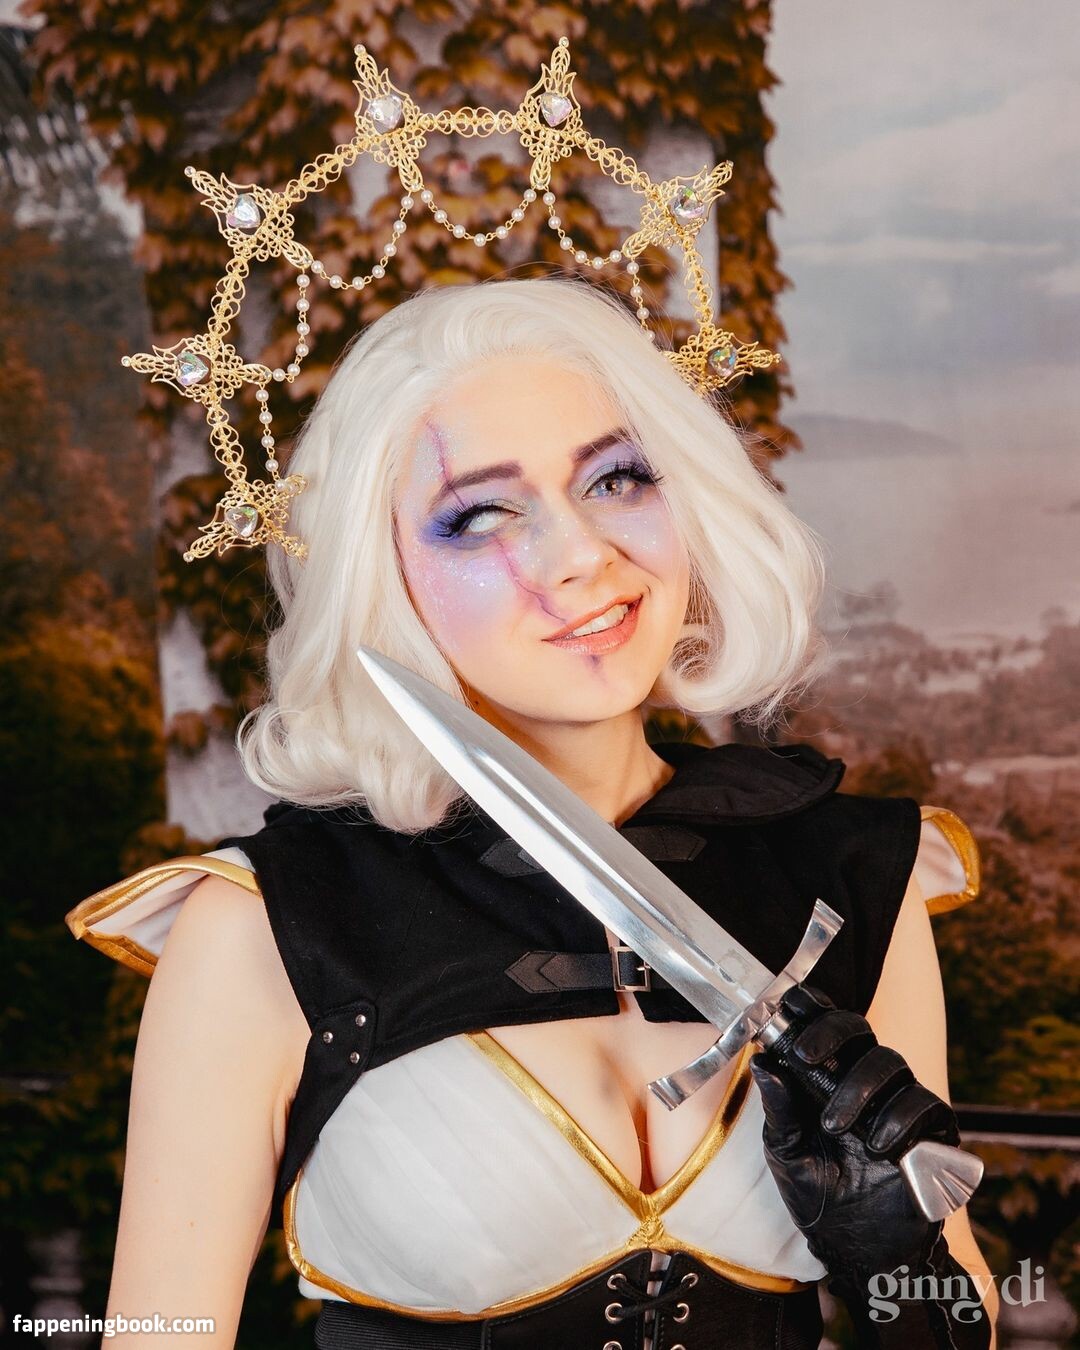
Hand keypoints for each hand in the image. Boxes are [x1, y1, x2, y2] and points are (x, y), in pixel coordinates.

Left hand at [748, 983, 958, 1279]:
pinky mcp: (932, 1131)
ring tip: (838, 1127)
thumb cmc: (816, 1194)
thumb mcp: (786, 1150)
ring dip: (860, 1088)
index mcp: (825, 1077)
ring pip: (890, 1062)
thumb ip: (779, 1108)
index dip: (811, 1008)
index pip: (824, 1025)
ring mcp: (898, 1102)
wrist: (857, 1250)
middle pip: (858, 1029)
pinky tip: (879, 1145)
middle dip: (832, 1034)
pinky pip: (925, 1103)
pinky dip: (900, 1118)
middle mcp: (863, 1080)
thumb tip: (762, 1061)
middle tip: (807, 1058)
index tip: (788, 1008)